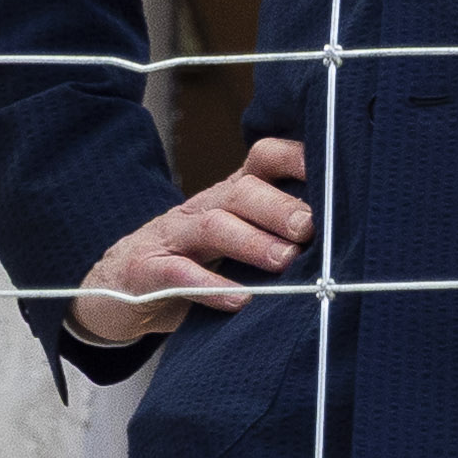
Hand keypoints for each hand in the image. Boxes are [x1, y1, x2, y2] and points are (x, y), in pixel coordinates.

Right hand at [71, 137, 313, 349]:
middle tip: (310, 228)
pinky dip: (210, 286)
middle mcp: (202, 208)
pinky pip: (178, 273)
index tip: (331, 170)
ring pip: (214, 226)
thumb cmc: (190, 265)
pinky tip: (238, 300)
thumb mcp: (233, 242)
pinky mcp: (145, 271)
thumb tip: (344, 240)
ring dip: (253, 241)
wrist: (114, 289)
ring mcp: (171, 238)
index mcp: (229, 197)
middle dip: (280, 206)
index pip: (262, 161)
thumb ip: (276, 236)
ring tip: (284, 262)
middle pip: (242, 192)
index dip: (294, 158)